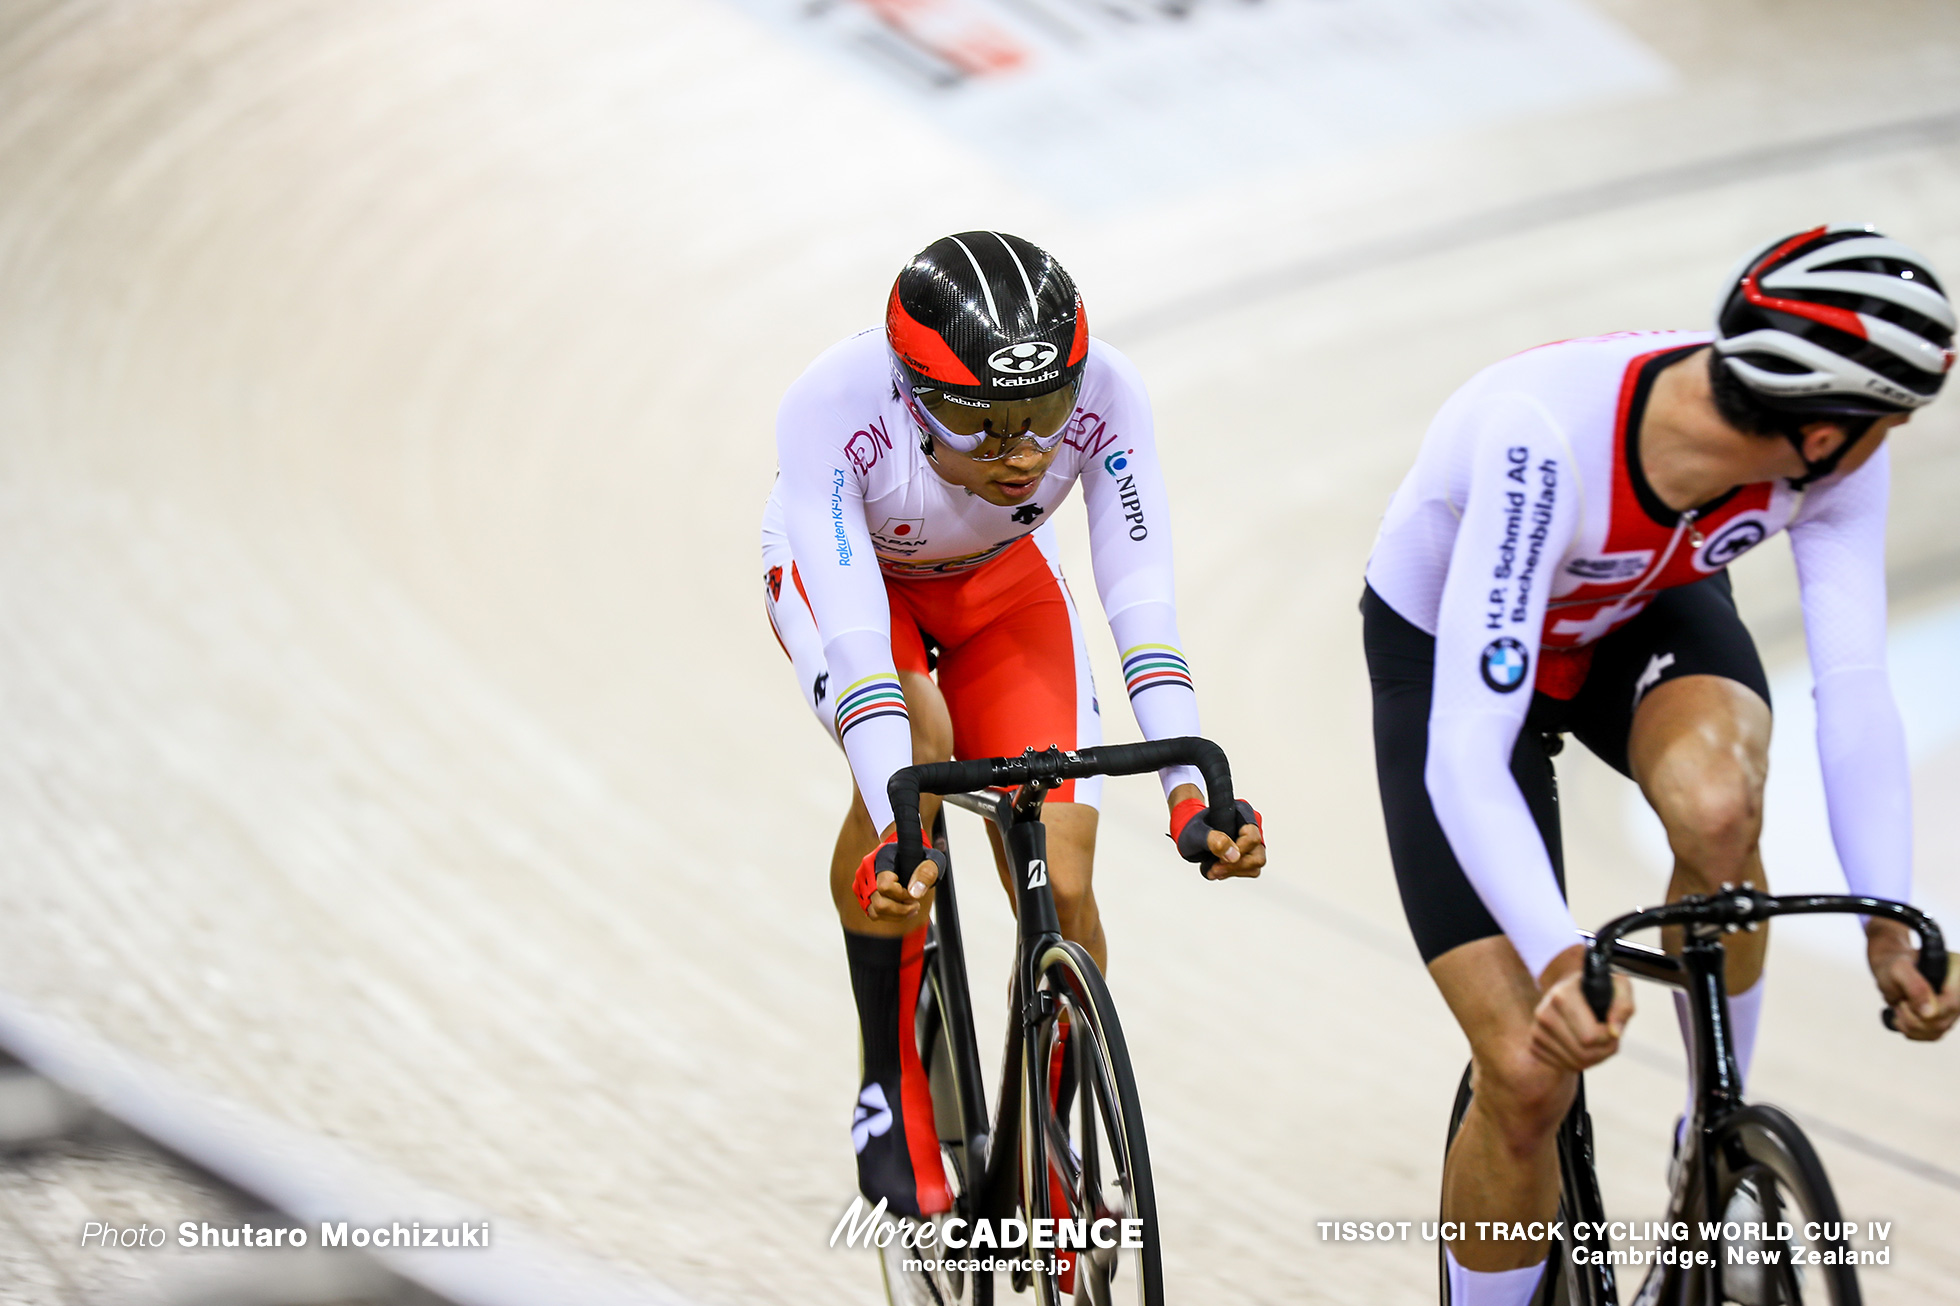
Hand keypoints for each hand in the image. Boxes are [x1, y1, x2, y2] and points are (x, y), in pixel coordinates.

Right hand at [853, 829, 945, 921]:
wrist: (910, 856)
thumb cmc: (920, 858)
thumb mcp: (931, 860)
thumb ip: (926, 873)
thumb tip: (915, 893)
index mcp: (883, 857)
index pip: (885, 885)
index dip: (902, 894)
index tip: (914, 893)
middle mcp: (869, 871)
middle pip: (879, 902)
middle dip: (900, 909)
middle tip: (915, 904)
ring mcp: (864, 883)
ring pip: (875, 911)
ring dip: (896, 915)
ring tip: (911, 908)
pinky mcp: (866, 895)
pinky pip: (874, 913)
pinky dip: (890, 916)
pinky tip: (902, 910)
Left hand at [1168, 787, 1265, 879]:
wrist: (1189, 835)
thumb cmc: (1192, 829)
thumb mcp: (1197, 832)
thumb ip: (1214, 840)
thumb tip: (1233, 855)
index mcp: (1242, 814)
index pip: (1252, 837)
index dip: (1238, 851)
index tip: (1221, 859)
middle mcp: (1250, 829)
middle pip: (1257, 855)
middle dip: (1235, 866)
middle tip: (1215, 869)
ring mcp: (1250, 844)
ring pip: (1254, 866)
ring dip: (1233, 872)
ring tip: (1213, 870)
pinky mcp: (1246, 856)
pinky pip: (1248, 870)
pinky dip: (1232, 873)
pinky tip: (1218, 870)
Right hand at [1530, 944, 1633, 1072]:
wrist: (1571, 993)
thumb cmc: (1598, 991)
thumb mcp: (1619, 987)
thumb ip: (1623, 1006)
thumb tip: (1614, 1032)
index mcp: (1562, 995)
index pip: (1590, 1036)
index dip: (1609, 1037)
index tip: (1611, 1025)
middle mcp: (1544, 1013)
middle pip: (1584, 1053)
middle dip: (1604, 1049)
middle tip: (1608, 1036)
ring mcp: (1537, 1030)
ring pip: (1576, 1063)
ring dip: (1595, 1057)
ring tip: (1598, 1040)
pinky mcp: (1535, 1045)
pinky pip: (1566, 1066)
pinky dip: (1581, 1062)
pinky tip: (1583, 1045)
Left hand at [1868, 918, 1958, 1040]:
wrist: (1889, 969)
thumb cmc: (1893, 965)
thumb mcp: (1898, 969)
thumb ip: (1915, 987)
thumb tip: (1930, 1013)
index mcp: (1956, 974)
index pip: (1952, 1004)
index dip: (1929, 1011)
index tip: (1906, 1004)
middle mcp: (1959, 994)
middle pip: (1943, 1022)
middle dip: (1913, 1017)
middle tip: (1900, 1002)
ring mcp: (1953, 1009)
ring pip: (1936, 1032)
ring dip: (1910, 1024)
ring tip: (1901, 1006)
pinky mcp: (1943, 1020)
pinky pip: (1931, 1036)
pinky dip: (1911, 1031)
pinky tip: (1903, 1016)